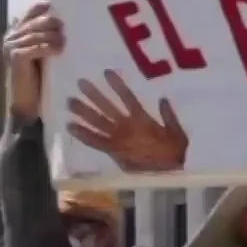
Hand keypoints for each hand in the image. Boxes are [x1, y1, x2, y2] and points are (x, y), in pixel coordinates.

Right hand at [2, 2, 63, 119]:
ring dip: (53, 36)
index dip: (42, 8)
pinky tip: (59, 50)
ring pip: (36, 34)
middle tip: (65, 27)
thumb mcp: (43, 53)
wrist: (27, 102)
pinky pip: (36, 47)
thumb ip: (46, 37)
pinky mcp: (16, 57)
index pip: (30, 13)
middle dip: (52, 23)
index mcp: (16, 32)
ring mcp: (11, 47)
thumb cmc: (37, 78)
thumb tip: (63, 21)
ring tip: (65, 40)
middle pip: (35, 22)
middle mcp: (11, 37)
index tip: (55, 6)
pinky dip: (49, 47)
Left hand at [67, 70, 188, 173]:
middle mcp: (126, 127)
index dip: (117, 84)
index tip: (106, 72)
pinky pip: (95, 142)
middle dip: (93, 95)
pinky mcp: (113, 152)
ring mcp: (118, 140)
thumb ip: (168, 115)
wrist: (169, 174)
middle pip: (106, 107)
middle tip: (80, 83)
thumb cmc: (175, 153)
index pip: (127, 97)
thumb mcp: (176, 132)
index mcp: (142, 120)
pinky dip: (82, 134)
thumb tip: (163, 98)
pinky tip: (71, 126)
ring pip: (97, 122)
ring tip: (70, 101)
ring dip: (83, 111)